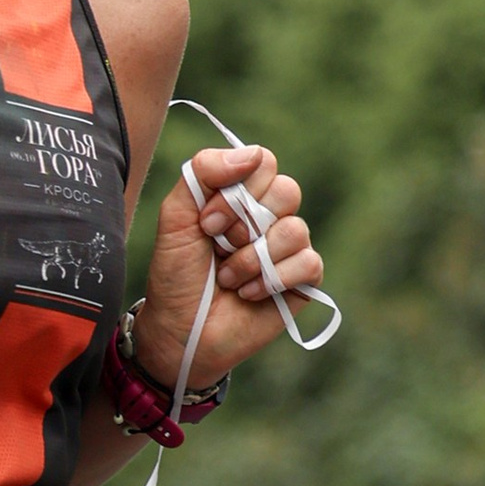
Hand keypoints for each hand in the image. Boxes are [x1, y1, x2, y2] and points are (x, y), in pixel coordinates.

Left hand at [136, 142, 324, 391]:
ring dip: (252, 260)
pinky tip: (248, 294)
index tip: (206, 221)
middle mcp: (269, 216)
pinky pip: (309, 262)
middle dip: (244, 225)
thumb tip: (252, 155)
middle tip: (218, 248)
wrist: (178, 330)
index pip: (264, 162)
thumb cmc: (176, 275)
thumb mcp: (175, 217)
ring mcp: (288, 248)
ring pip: (295, 229)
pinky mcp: (302, 281)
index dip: (236, 191)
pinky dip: (273, 280)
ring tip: (229, 279)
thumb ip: (203, 172)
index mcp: (241, 195)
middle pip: (287, 190)